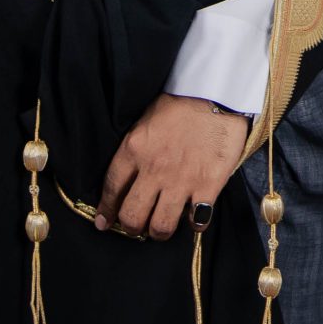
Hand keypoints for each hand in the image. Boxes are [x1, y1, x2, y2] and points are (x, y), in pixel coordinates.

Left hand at [99, 94, 250, 240]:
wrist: (218, 92)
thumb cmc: (181, 103)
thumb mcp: (146, 120)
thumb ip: (135, 149)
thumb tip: (128, 175)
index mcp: (134, 149)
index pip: (112, 189)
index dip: (107, 210)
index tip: (105, 222)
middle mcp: (154, 169)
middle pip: (132, 216)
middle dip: (131, 227)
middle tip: (137, 227)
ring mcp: (181, 179)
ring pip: (160, 226)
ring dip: (159, 231)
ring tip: (162, 226)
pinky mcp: (208, 184)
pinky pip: (196, 221)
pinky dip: (193, 224)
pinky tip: (193, 216)